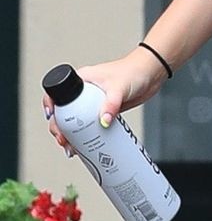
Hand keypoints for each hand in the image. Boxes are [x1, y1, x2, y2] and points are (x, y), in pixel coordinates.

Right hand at [42, 49, 167, 151]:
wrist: (151, 73)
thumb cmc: (134, 71)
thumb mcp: (119, 88)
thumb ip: (111, 104)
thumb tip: (103, 122)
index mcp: (81, 80)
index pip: (57, 93)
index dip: (50, 106)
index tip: (52, 119)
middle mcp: (84, 91)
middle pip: (64, 111)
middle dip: (60, 128)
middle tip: (64, 141)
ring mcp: (93, 102)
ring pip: (76, 120)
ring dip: (72, 135)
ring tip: (72, 148)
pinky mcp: (104, 110)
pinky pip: (90, 124)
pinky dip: (86, 135)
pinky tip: (85, 145)